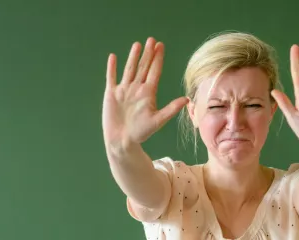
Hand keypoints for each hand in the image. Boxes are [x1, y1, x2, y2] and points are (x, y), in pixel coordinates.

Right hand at [102, 37, 187, 151]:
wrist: (122, 140)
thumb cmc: (141, 133)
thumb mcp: (158, 121)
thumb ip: (171, 109)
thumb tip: (187, 99)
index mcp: (148, 93)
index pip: (154, 72)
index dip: (158, 59)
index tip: (161, 46)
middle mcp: (137, 89)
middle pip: (143, 67)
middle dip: (148, 54)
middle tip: (152, 40)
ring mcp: (124, 90)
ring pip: (129, 69)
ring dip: (133, 57)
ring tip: (138, 44)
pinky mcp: (112, 94)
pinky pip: (112, 77)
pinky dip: (112, 68)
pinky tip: (114, 57)